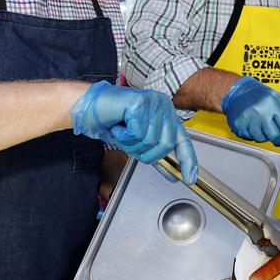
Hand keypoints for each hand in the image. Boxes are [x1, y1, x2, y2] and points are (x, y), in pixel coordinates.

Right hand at [70, 81, 197, 184]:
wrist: (89, 108)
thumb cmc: (112, 122)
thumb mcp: (138, 143)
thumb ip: (156, 154)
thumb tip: (174, 173)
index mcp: (166, 115)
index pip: (182, 140)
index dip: (187, 160)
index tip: (189, 178)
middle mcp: (164, 106)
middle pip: (165, 145)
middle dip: (144, 152)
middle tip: (129, 142)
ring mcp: (154, 102)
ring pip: (149, 140)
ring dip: (130, 143)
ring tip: (122, 131)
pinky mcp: (141, 102)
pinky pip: (136, 133)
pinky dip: (123, 135)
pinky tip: (118, 125)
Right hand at [221, 77, 279, 152]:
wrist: (238, 91)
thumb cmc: (259, 94)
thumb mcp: (277, 99)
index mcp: (272, 103)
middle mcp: (260, 111)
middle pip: (275, 137)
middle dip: (279, 138)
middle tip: (275, 130)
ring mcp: (248, 119)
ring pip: (262, 139)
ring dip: (264, 135)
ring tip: (260, 123)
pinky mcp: (239, 126)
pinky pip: (251, 138)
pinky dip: (254, 134)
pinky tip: (252, 124)